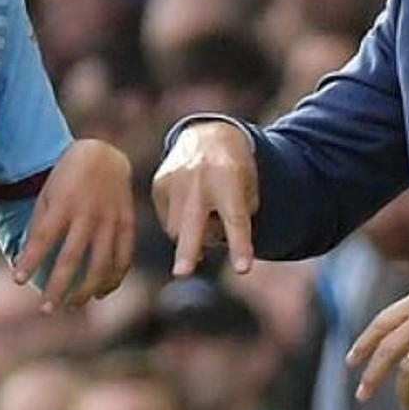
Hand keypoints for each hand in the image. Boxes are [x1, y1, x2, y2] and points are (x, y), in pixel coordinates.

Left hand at [12, 139, 133, 312]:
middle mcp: (88, 214)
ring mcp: (111, 220)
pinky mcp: (128, 224)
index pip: (43, 238)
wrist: (105, 155)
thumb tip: (25, 261)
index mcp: (63, 204)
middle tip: (46, 309)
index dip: (30, 260)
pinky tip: (101, 292)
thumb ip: (40, 224)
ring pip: (101, 264)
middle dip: (58, 287)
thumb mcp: (48, 193)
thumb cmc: (68, 178)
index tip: (17, 280)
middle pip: (72, 259)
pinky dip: (114, 279)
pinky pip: (123, 258)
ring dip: (86, 290)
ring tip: (72, 305)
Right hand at [151, 121, 258, 275]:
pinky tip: (192, 208)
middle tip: (183, 273)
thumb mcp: (249, 187)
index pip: (236, 219)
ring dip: (193, 237)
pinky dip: (181, 224)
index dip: (240, 245)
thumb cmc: (236, 170)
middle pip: (193, 223)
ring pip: (178, 230)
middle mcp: (199, 180)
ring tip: (207, 218)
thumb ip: (238, 216)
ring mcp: (175, 181)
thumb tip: (210, 244)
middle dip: (188, 250)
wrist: (208, 136)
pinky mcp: (159, 184)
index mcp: (229, 179)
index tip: (243, 269)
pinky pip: (167, 220)